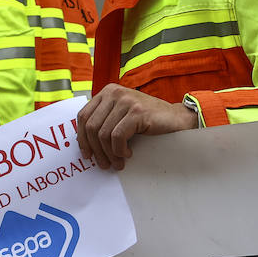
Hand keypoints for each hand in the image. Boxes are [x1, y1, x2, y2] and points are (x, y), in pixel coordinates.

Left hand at [76, 84, 197, 170]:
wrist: (176, 119)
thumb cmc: (147, 121)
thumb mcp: (121, 116)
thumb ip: (104, 121)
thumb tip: (84, 142)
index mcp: (107, 92)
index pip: (83, 116)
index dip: (82, 138)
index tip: (87, 154)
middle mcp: (114, 93)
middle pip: (91, 127)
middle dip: (96, 150)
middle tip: (104, 164)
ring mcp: (126, 101)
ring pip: (103, 134)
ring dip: (109, 154)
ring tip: (118, 162)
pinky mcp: (137, 112)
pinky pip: (117, 137)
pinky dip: (119, 150)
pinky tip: (127, 153)